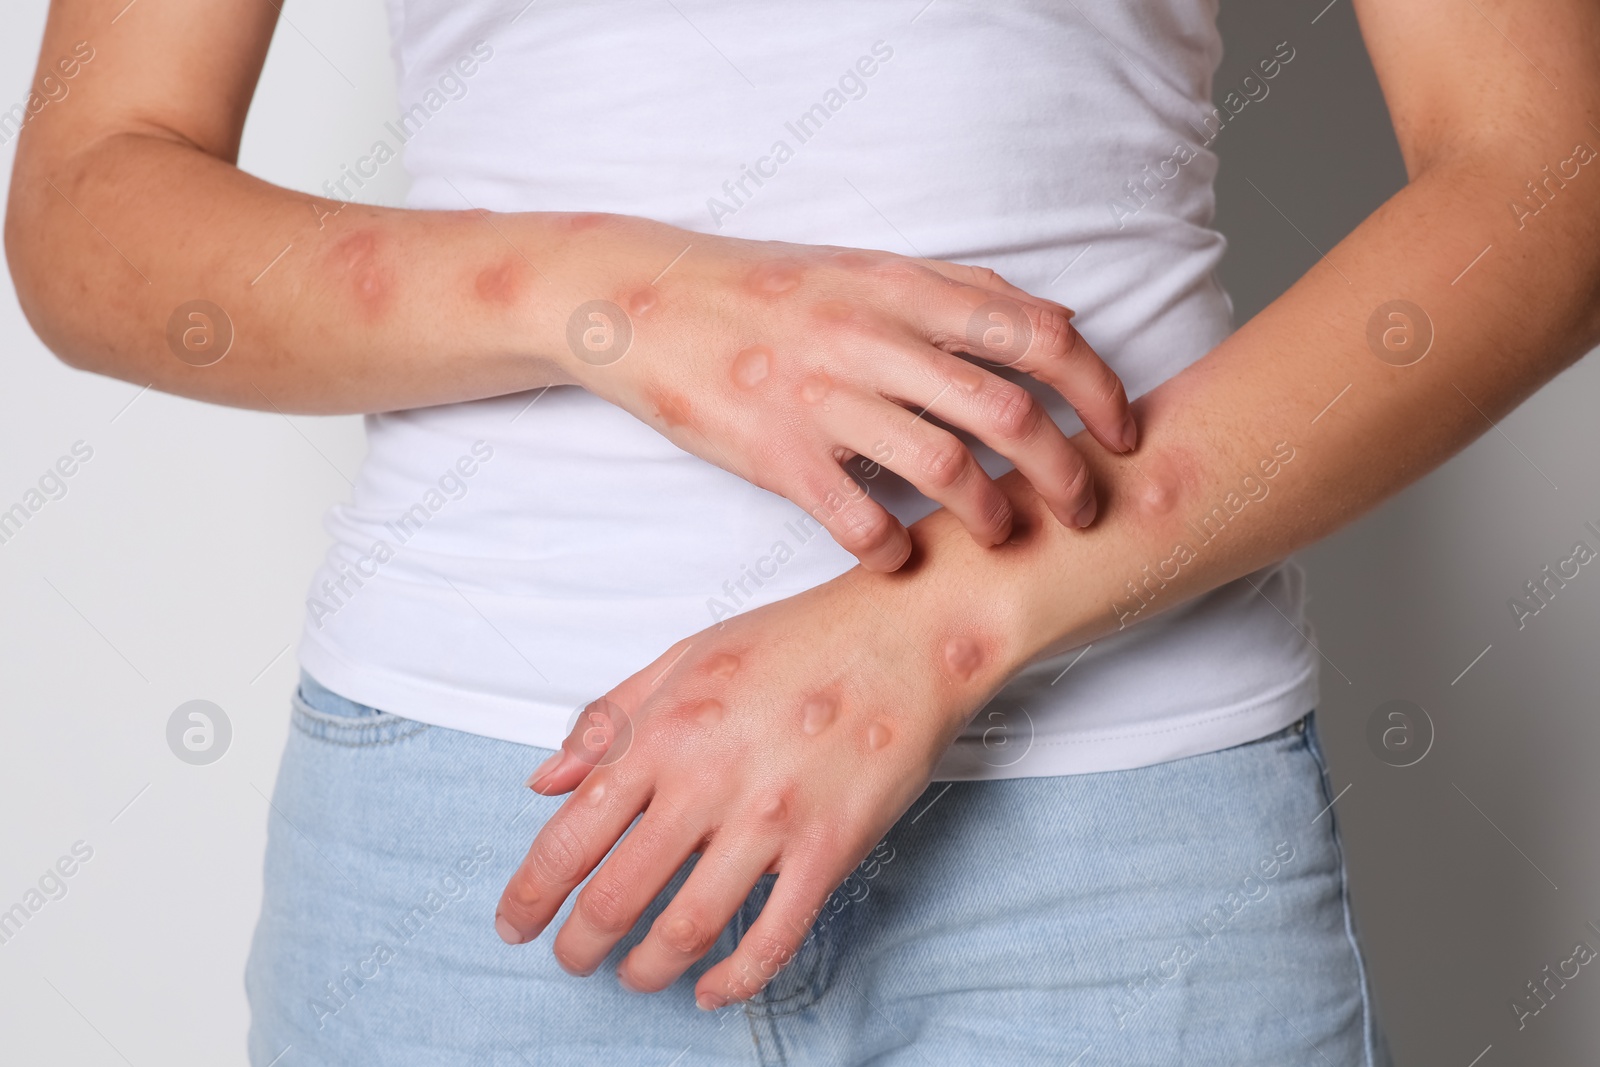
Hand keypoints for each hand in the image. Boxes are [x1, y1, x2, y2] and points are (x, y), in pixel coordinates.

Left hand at [491, 568, 1017, 1005]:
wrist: (909, 631)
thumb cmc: (803, 637)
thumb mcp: (687, 655)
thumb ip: (610, 718)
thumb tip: (547, 776)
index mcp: (664, 731)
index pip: (570, 837)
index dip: (530, 895)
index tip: (518, 922)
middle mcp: (708, 781)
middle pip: (616, 897)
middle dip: (579, 944)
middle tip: (572, 958)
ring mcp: (771, 820)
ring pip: (686, 929)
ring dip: (646, 969)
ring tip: (635, 975)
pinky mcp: (829, 847)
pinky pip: (773, 937)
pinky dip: (735, 980)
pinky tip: (714, 988)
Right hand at [543, 214, 1136, 569]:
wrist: (645, 302)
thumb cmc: (765, 290)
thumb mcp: (867, 269)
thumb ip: (963, 293)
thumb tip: (1060, 324)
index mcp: (903, 287)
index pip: (1035, 335)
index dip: (1097, 389)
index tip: (1122, 436)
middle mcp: (871, 335)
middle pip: (1007, 410)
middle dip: (1064, 471)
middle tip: (1081, 510)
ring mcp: (822, 394)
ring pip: (946, 465)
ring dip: (991, 513)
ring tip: (1001, 533)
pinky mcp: (774, 451)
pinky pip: (858, 516)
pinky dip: (894, 546)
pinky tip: (901, 553)